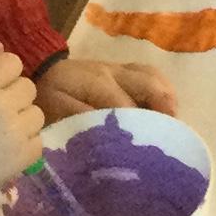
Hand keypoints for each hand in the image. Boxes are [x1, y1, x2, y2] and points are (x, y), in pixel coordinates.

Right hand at [0, 42, 44, 192]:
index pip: (12, 62)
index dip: (1, 71)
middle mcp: (3, 106)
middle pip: (28, 86)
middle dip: (13, 95)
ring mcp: (16, 133)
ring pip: (36, 113)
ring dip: (21, 119)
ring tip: (0, 131)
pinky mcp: (24, 156)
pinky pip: (38, 140)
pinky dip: (25, 144)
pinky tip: (6, 148)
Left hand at [36, 56, 176, 122]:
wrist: (43, 67)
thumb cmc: (49, 93)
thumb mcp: (56, 108)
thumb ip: (79, 118)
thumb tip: (105, 135)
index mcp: (97, 82)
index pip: (125, 104)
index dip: (137, 125)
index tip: (145, 148)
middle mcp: (114, 72)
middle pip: (149, 84)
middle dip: (163, 108)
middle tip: (170, 134)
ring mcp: (122, 69)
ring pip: (154, 77)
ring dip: (167, 99)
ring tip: (172, 124)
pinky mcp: (126, 70)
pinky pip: (152, 75)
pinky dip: (163, 91)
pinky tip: (166, 110)